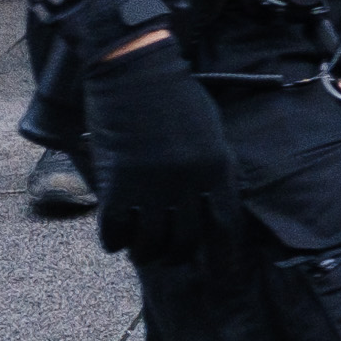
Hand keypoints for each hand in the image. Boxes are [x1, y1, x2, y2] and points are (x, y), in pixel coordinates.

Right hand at [79, 31, 240, 261]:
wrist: (135, 69)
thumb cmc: (175, 93)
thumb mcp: (209, 130)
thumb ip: (211, 165)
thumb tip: (208, 198)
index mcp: (217, 168)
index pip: (225, 224)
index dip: (222, 253)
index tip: (220, 271)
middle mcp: (188, 183)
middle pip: (185, 239)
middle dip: (177, 254)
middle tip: (168, 257)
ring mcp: (153, 185)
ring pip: (150, 240)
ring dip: (145, 251)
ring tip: (140, 251)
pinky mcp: (119, 181)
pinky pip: (116, 227)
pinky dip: (114, 239)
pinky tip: (115, 240)